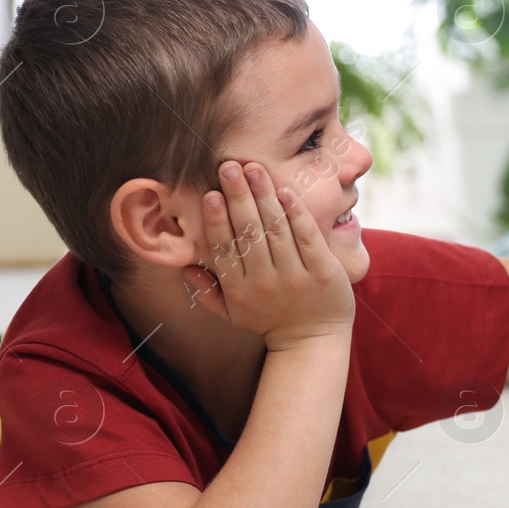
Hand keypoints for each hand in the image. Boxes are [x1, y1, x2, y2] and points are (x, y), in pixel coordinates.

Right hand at [181, 160, 355, 350]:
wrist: (313, 341)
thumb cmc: (269, 321)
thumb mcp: (233, 314)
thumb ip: (207, 292)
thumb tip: (185, 267)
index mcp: (239, 290)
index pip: (224, 248)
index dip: (216, 220)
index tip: (210, 193)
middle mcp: (265, 283)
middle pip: (248, 232)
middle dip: (238, 196)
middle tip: (229, 166)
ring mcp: (295, 277)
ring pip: (276, 230)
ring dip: (264, 196)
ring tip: (254, 170)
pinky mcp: (323, 273)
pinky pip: (308, 237)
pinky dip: (296, 213)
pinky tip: (285, 192)